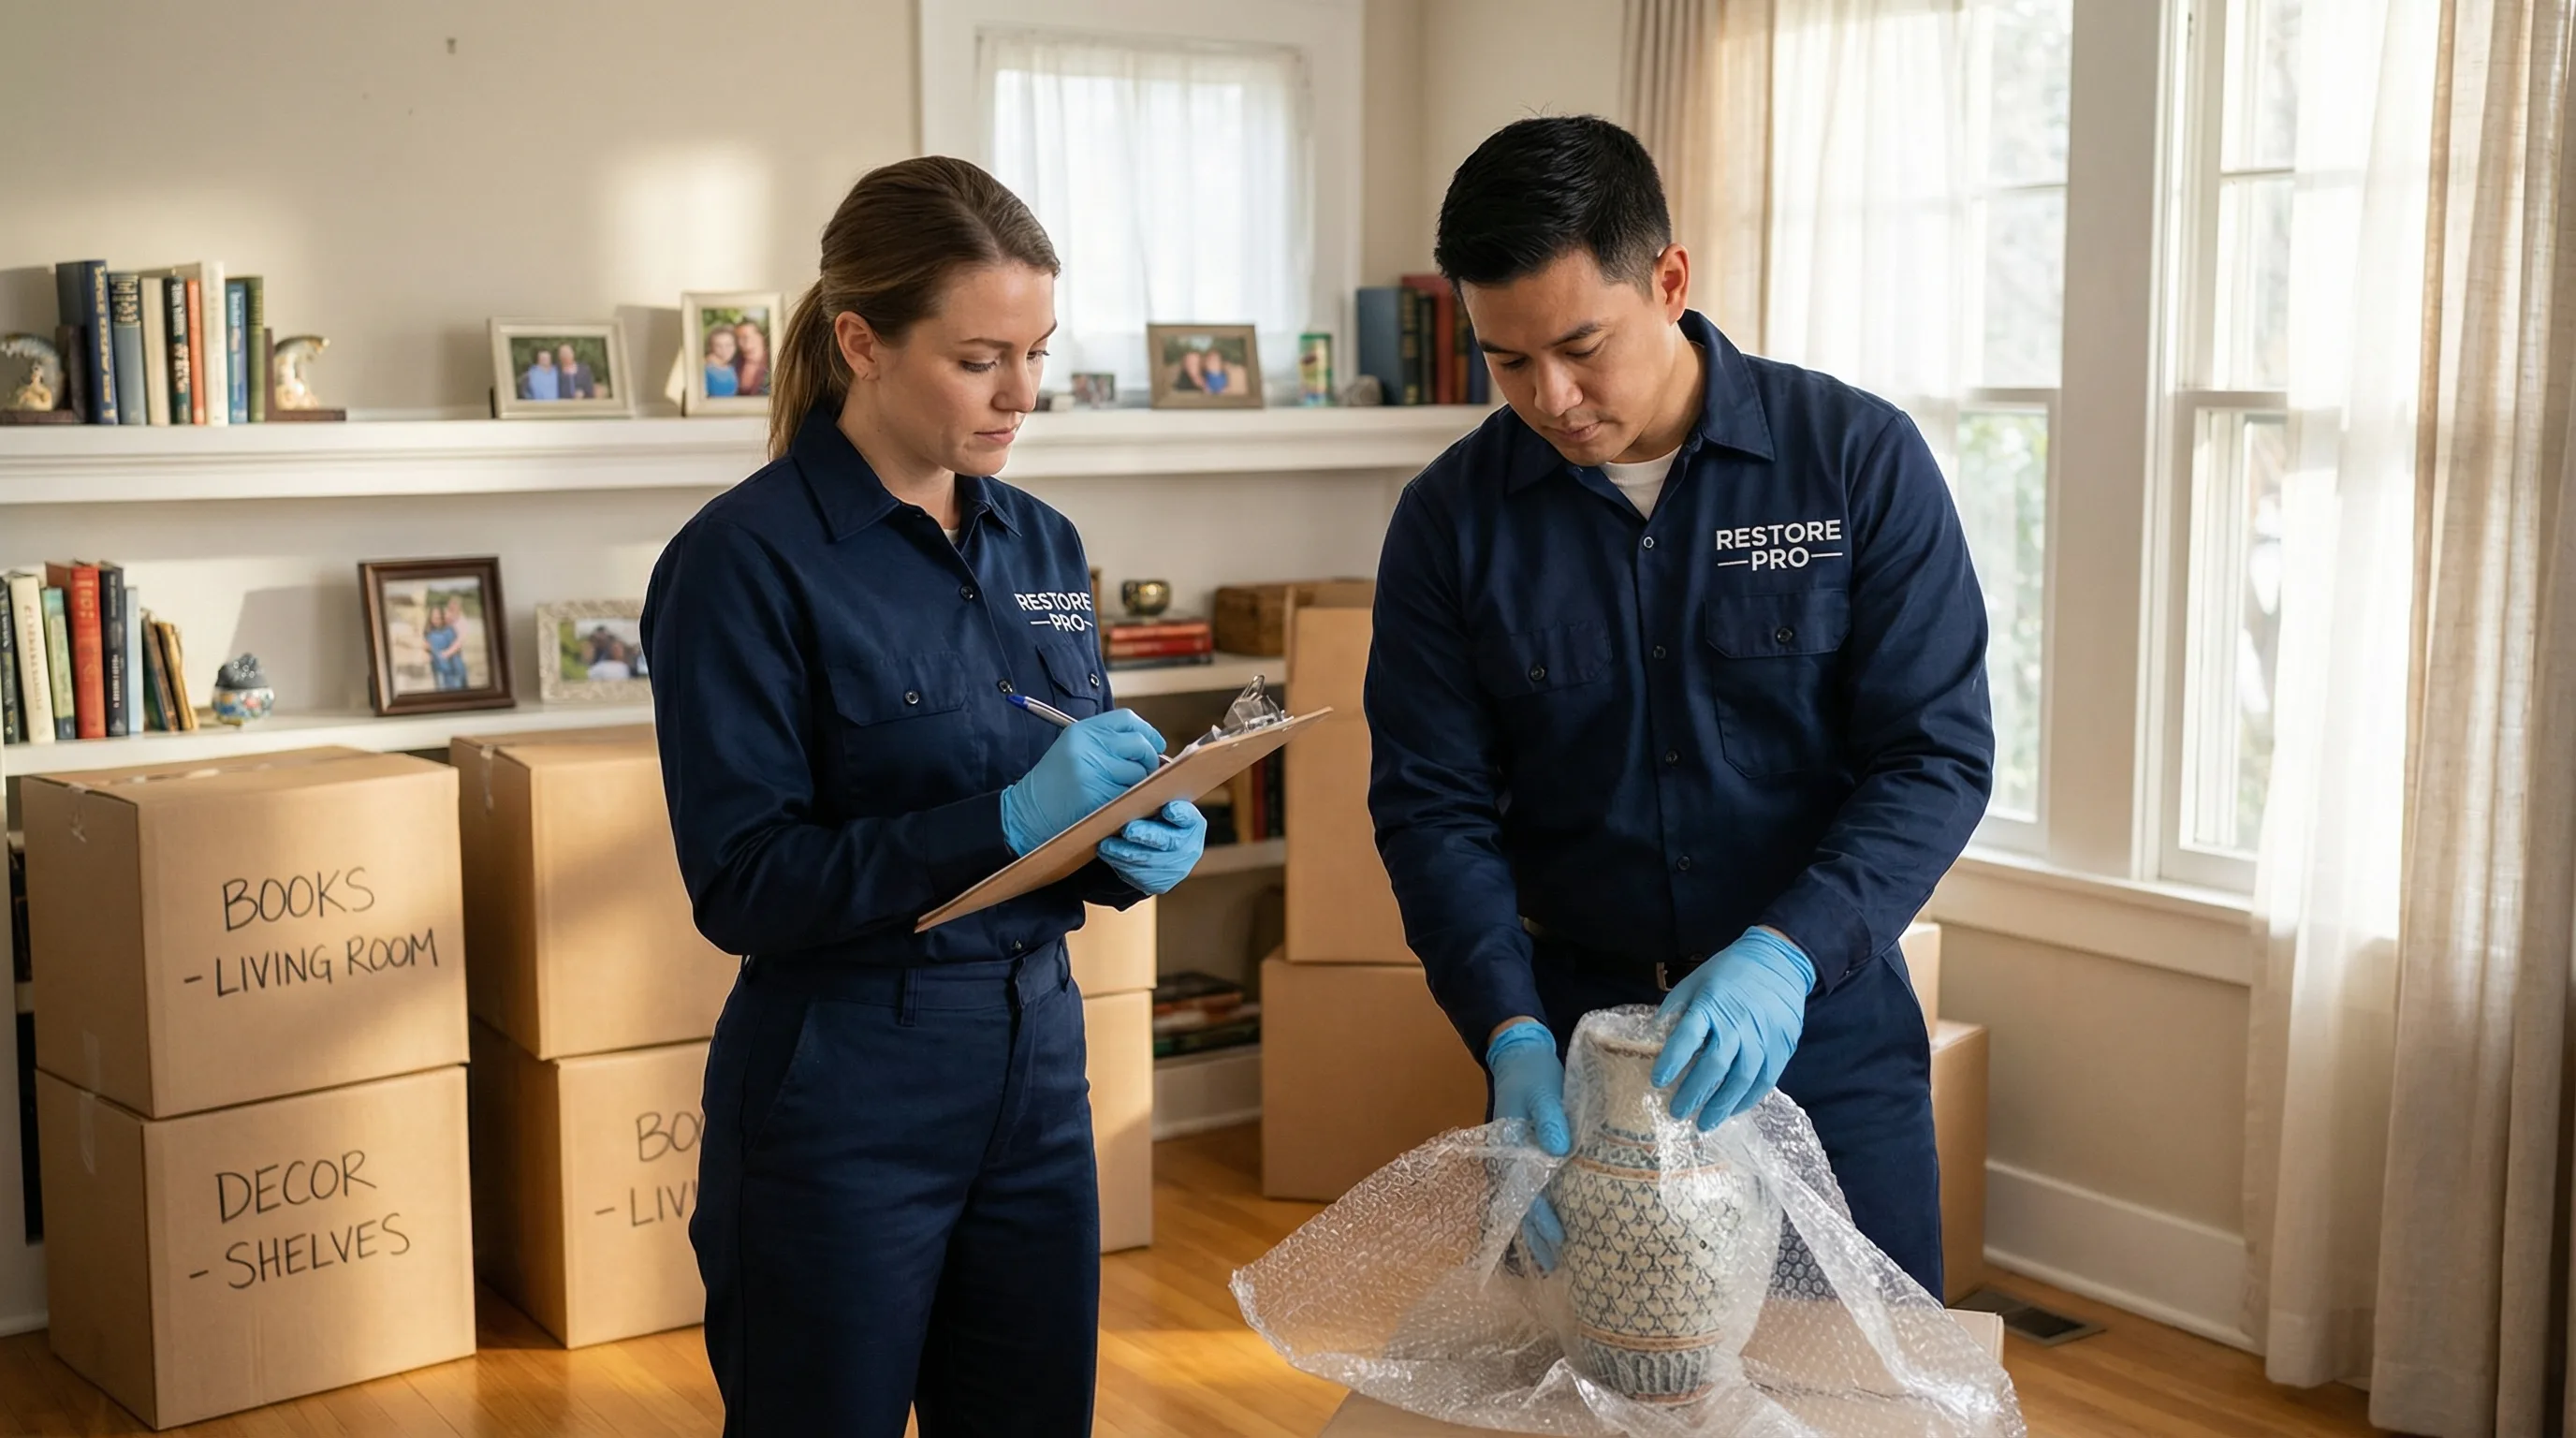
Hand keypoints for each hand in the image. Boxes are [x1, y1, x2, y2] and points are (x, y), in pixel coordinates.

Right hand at [999, 710, 1165, 854]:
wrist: (1025, 813)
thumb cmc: (1054, 784)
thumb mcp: (1074, 751)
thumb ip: (1106, 743)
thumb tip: (1151, 747)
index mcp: (1081, 731)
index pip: (1127, 719)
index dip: (1147, 731)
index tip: (1155, 745)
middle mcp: (1087, 747)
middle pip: (1139, 744)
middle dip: (1148, 760)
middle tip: (1143, 773)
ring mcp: (1092, 772)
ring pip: (1139, 772)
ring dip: (1138, 784)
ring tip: (1121, 791)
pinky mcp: (1097, 796)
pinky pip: (1130, 795)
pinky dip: (1130, 801)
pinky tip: (1116, 804)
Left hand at [1097, 801, 1205, 894]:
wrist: (1162, 851)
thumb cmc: (1158, 819)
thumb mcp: (1163, 803)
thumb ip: (1159, 791)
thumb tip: (1163, 762)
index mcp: (1192, 823)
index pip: (1189, 817)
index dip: (1181, 813)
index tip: (1169, 809)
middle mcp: (1189, 848)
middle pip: (1167, 842)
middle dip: (1146, 836)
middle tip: (1127, 830)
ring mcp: (1175, 869)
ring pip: (1147, 863)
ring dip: (1124, 853)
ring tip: (1105, 844)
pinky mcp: (1159, 884)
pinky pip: (1138, 877)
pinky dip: (1120, 865)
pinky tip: (1108, 854)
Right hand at [1487, 1020, 1569, 1272]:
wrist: (1520, 1058)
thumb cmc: (1532, 1075)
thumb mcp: (1542, 1090)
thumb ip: (1549, 1118)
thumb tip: (1559, 1149)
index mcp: (1510, 1150)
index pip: (1525, 1193)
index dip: (1541, 1219)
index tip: (1558, 1240)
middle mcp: (1508, 1163)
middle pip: (1520, 1209)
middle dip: (1535, 1239)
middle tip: (1555, 1268)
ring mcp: (1514, 1164)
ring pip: (1521, 1207)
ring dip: (1533, 1234)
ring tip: (1550, 1263)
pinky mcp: (1524, 1161)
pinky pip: (1527, 1196)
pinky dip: (1535, 1218)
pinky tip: (1549, 1235)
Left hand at [1652, 928, 1814, 1130]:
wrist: (1778, 961)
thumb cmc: (1729, 971)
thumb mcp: (1695, 981)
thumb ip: (1675, 1010)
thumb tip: (1652, 1038)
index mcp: (1711, 1005)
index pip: (1687, 1038)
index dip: (1671, 1062)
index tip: (1657, 1082)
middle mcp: (1737, 1024)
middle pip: (1714, 1066)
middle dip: (1693, 1093)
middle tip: (1677, 1112)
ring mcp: (1763, 1038)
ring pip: (1741, 1080)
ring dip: (1720, 1105)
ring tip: (1704, 1123)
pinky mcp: (1781, 1048)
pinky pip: (1764, 1081)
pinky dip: (1747, 1099)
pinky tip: (1731, 1110)